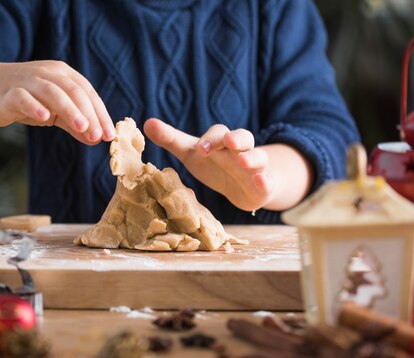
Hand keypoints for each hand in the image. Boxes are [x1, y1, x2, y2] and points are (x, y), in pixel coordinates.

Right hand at [0, 60, 114, 144]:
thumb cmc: (28, 99)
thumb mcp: (55, 112)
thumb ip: (75, 124)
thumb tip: (97, 139)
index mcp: (63, 75)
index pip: (87, 93)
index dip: (100, 114)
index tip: (110, 135)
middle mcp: (48, 73)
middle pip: (73, 92)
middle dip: (89, 114)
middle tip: (99, 135)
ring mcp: (28, 81)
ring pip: (52, 92)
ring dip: (69, 110)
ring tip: (82, 127)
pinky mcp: (9, 92)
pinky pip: (23, 97)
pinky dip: (34, 106)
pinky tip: (44, 118)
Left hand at [143, 118, 275, 211]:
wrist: (243, 187)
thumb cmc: (215, 165)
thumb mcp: (191, 154)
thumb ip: (171, 139)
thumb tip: (146, 122)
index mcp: (222, 141)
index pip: (219, 133)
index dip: (210, 139)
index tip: (200, 148)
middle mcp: (240, 150)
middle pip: (243, 137)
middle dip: (236, 138)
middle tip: (228, 141)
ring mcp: (255, 167)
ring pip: (258, 157)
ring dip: (252, 157)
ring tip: (244, 161)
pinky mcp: (263, 185)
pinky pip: (267, 181)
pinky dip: (265, 180)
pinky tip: (261, 182)